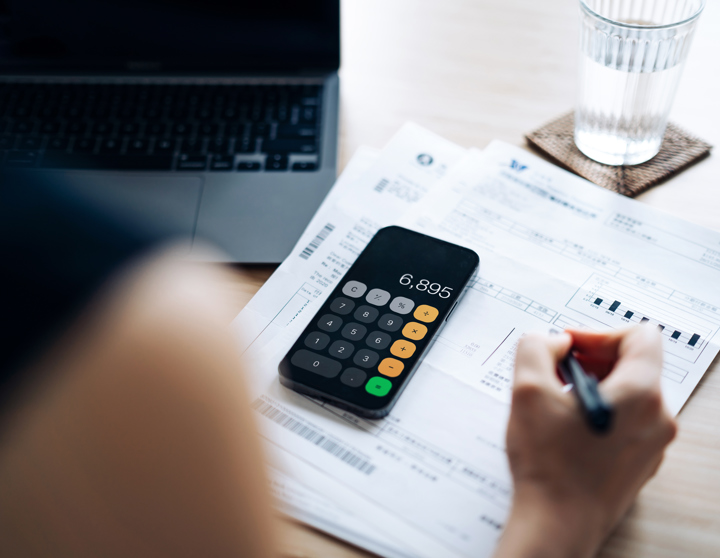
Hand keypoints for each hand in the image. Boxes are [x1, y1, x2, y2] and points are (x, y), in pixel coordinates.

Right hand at [493, 326, 676, 557]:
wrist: (557, 523)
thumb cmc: (550, 466)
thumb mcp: (527, 390)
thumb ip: (535, 347)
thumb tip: (553, 341)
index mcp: (640, 393)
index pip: (640, 335)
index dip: (598, 332)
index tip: (570, 346)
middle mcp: (657, 417)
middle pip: (635, 363)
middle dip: (593, 358)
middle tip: (557, 371)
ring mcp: (652, 442)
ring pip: (629, 392)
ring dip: (594, 385)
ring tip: (558, 401)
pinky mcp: (640, 460)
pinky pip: (627, 420)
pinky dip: (601, 412)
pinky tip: (567, 427)